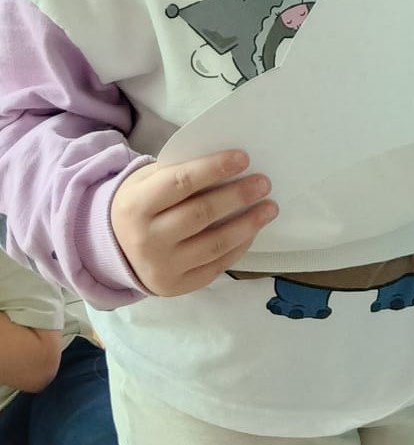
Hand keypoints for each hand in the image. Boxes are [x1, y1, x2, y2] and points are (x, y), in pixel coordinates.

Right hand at [110, 150, 277, 296]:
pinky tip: (252, 231)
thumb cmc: (141, 205)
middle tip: (263, 183)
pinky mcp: (176, 286)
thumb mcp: (146, 183)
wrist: (114, 248)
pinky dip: (239, 247)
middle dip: (237, 197)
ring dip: (248, 225)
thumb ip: (179, 174)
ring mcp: (162, 266)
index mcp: (136, 206)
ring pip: (214, 244)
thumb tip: (230, 165)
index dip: (214, 169)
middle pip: (201, 214)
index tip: (243, 158)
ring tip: (269, 208)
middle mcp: (147, 239)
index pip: (180, 183)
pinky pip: (216, 265)